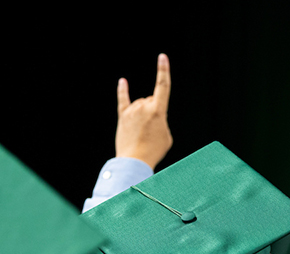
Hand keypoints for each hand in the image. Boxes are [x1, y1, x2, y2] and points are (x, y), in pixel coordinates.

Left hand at [115, 53, 172, 169]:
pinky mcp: (123, 117)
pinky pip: (122, 100)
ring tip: (142, 133)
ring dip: (143, 115)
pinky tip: (122, 82)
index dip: (163, 70)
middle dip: (154, 112)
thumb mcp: (166, 135)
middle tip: (152, 131)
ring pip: (141, 105)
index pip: (162, 85)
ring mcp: (131, 111)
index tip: (162, 57)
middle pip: (151, 100)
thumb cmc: (153, 150)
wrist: (134, 160)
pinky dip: (122, 91)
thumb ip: (160, 120)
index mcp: (158, 110)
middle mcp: (143, 106)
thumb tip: (149, 116)